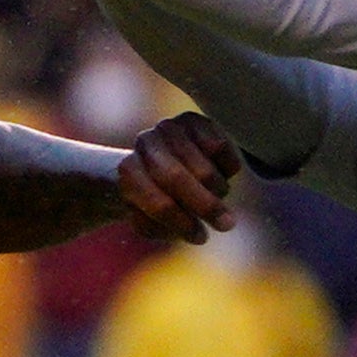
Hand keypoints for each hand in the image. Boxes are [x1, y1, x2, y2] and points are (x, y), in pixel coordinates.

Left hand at [118, 111, 240, 241]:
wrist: (166, 164)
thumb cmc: (162, 200)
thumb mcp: (156, 221)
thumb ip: (168, 228)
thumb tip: (196, 232)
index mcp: (129, 172)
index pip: (157, 202)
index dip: (182, 223)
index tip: (201, 237)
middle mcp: (145, 143)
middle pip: (176, 178)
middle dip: (205, 206)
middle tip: (227, 225)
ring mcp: (168, 128)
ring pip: (203, 168)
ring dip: (218, 189)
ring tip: (218, 196)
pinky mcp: (193, 119)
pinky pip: (220, 147)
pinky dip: (228, 167)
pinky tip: (220, 171)